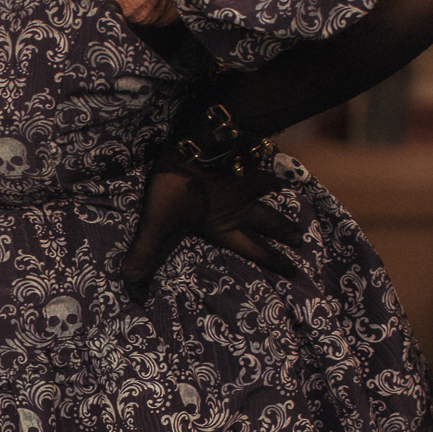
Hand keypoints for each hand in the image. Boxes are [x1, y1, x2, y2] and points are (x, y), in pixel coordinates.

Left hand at [119, 161, 302, 304]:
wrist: (195, 143)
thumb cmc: (176, 187)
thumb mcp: (156, 224)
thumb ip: (144, 255)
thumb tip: (131, 289)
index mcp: (223, 224)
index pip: (251, 248)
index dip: (271, 260)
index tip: (292, 271)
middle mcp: (240, 204)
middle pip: (268, 220)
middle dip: (284, 231)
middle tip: (301, 239)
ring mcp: (243, 177)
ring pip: (266, 185)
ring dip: (276, 188)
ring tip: (285, 188)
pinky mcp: (239, 152)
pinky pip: (256, 154)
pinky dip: (262, 153)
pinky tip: (264, 146)